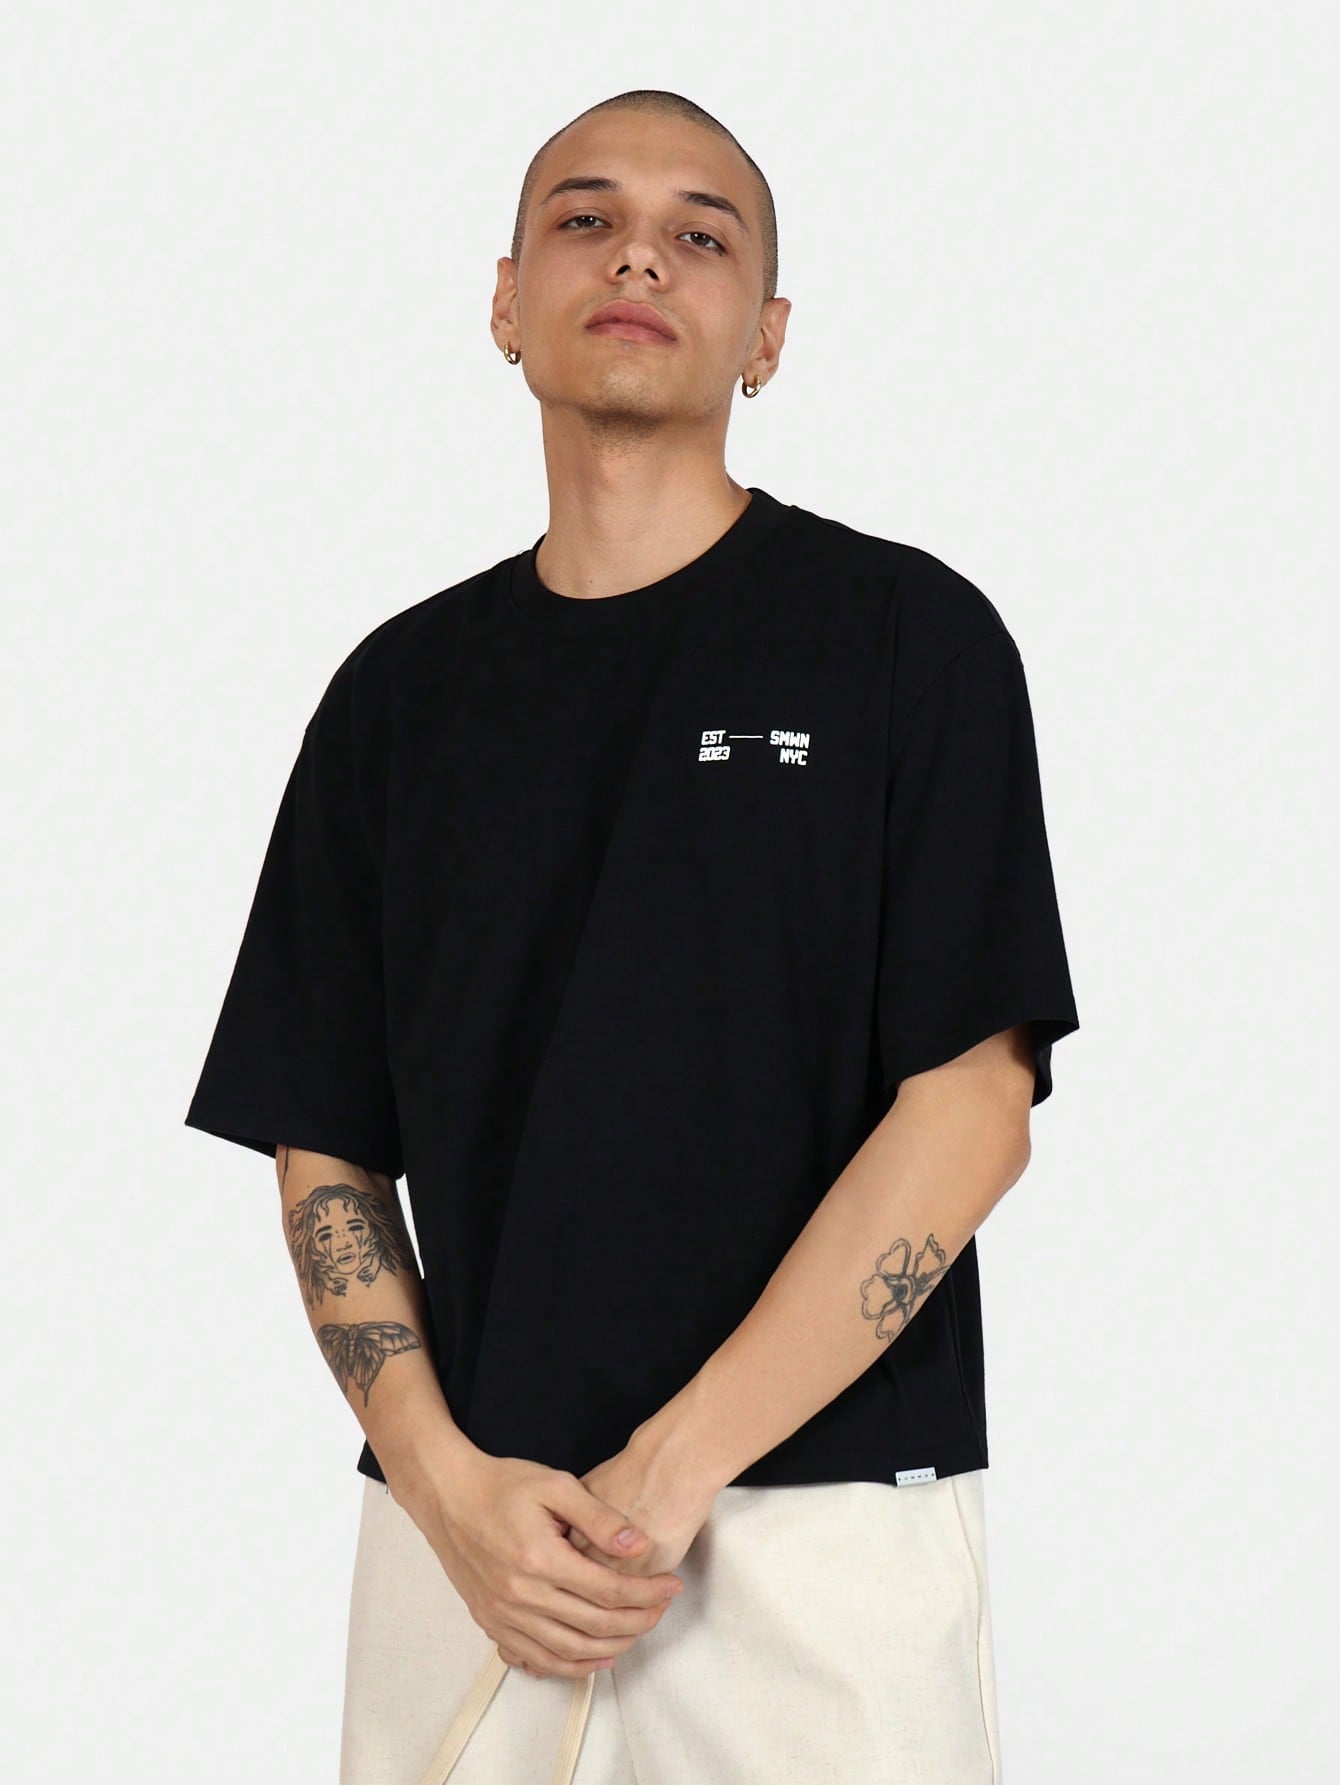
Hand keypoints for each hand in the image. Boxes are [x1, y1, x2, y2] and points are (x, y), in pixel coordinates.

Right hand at [505, 1434, 716, 1677]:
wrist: (447, 1495)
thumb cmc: (501, 1485)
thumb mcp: (556, 1485)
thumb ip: (599, 1516)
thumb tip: (639, 1545)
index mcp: (541, 1559)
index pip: (609, 1590)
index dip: (647, 1592)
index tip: (671, 1586)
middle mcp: (521, 1595)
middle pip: (594, 1626)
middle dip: (638, 1621)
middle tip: (661, 1609)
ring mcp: (504, 1614)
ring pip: (569, 1651)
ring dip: (610, 1649)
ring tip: (637, 1631)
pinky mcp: (491, 1622)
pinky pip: (536, 1659)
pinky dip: (570, 1666)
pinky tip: (593, 1657)